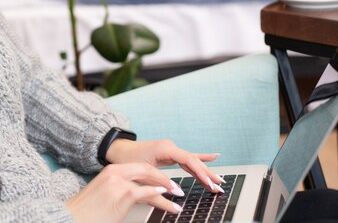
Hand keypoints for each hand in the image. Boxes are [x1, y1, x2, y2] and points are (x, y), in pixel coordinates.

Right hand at [65, 162, 184, 222]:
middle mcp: (115, 173)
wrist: (72, 217)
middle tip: (177, 188)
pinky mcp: (122, 195)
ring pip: (150, 181)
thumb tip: (141, 195)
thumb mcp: (105, 195)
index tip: (166, 182)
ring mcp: (118, 183)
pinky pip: (145, 193)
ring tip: (177, 198)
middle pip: (147, 169)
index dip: (156, 173)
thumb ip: (121, 191)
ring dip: (167, 189)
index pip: (139, 167)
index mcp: (111, 170)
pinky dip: (158, 195)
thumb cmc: (87, 211)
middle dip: (165, 178)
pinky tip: (166, 199)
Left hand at [106, 139, 224, 192]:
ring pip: (193, 161)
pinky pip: (188, 158)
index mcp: (165, 148)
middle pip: (194, 161)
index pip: (188, 160)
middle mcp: (170, 147)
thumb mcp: (142, 172)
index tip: (209, 183)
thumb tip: (177, 191)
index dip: (200, 172)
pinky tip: (214, 157)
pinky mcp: (170, 154)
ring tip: (219, 182)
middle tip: (219, 187)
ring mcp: (171, 149)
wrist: (118, 150)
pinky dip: (201, 159)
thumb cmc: (127, 160)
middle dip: (207, 174)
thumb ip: (159, 181)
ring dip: (206, 171)